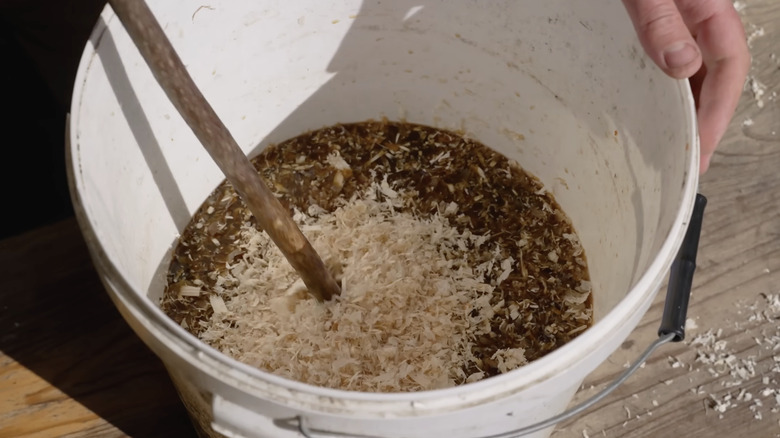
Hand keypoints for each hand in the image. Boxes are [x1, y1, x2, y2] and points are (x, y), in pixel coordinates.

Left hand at [621, 0, 750, 172]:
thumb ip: (660, 20)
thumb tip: (681, 66)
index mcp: (707, 8)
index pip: (726, 70)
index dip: (715, 114)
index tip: (700, 151)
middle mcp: (699, 17)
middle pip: (715, 76)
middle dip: (705, 122)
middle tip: (689, 164)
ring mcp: (682, 19)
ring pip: (698, 70)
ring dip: (691, 109)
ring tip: (677, 148)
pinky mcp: (661, 21)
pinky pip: (675, 58)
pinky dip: (671, 87)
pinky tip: (659, 107)